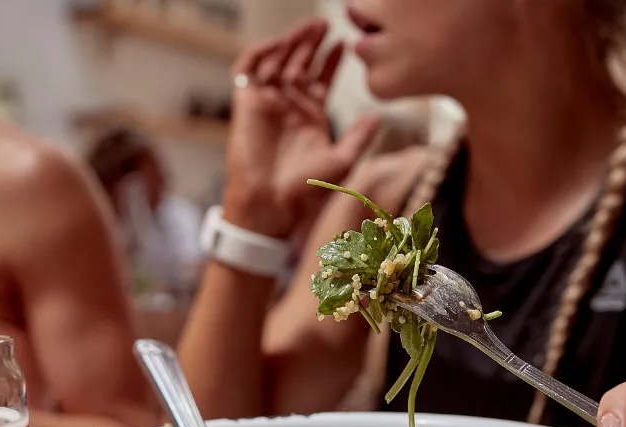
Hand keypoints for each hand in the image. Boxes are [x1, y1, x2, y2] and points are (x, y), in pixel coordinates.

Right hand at [224, 18, 380, 237]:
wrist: (272, 204)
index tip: (345, 43)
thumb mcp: (342, 160)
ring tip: (308, 28)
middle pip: (299, 64)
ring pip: (276, 60)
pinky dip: (261, 52)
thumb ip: (360, 136)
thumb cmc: (306, 190)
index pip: (321, 79)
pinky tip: (280, 43)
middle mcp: (288, 107)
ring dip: (291, 42)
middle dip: (311, 43)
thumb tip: (380, 116)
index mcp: (311, 117)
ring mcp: (266, 103)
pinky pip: (248, 69)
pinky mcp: (246, 103)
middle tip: (325, 23)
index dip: (331, 60)